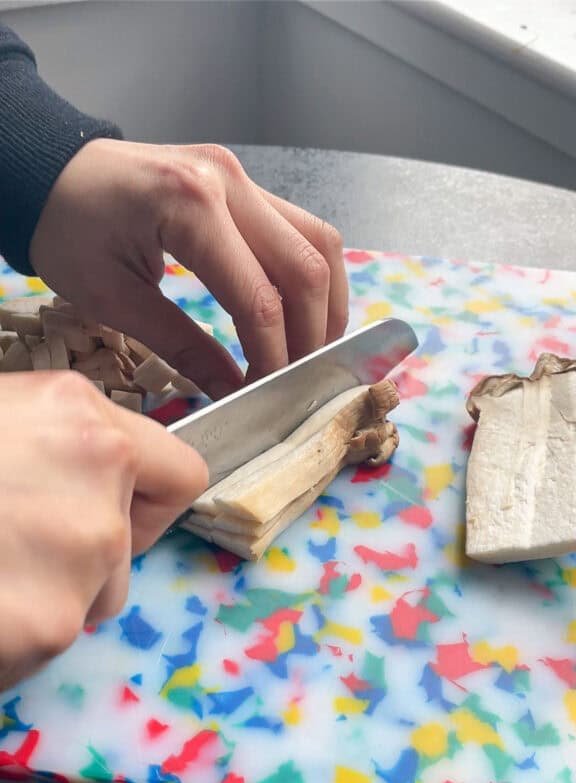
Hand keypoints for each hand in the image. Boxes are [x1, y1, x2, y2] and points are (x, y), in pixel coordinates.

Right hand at [0, 372, 206, 690]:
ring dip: (47, 596)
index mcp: (82, 419)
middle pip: (129, 547)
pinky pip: (48, 640)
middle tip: (6, 544)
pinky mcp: (49, 626)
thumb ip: (52, 444)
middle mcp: (100, 483)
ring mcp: (81, 558)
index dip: (144, 497)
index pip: (180, 474)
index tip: (115, 508)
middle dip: (81, 554)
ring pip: (91, 599)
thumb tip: (99, 474)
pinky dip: (13, 636)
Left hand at [29, 141, 348, 398]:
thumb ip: (182, 346)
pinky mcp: (241, 183)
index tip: (268, 394)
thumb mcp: (114, 300)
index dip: (273, 357)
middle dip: (312, 335)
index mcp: (191, 207)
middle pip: (307, 269)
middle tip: (299, 381)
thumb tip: (233, 390)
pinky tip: (300, 312)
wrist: (47, 171)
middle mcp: (229, 182)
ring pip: (320, 242)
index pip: (259, 299)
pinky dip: (310, 276)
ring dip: (326, 302)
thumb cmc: (66, 231)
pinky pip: (299, 229)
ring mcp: (240, 176)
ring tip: (311, 349)